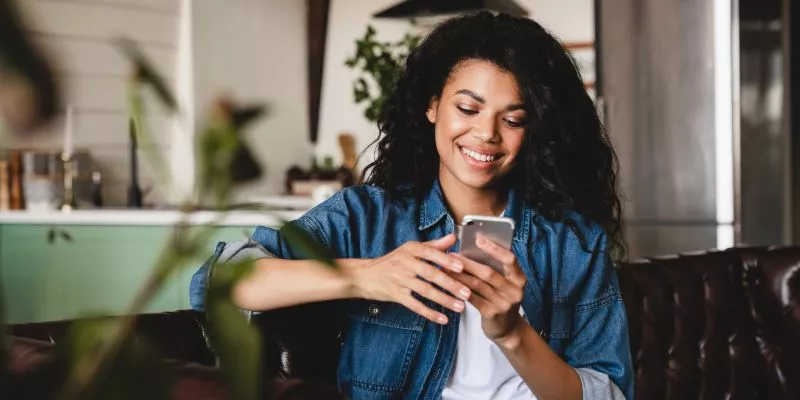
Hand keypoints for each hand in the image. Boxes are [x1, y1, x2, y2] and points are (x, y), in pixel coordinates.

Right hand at [347, 234, 471, 324]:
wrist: (365, 275)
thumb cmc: (393, 262)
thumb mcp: (410, 250)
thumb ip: (433, 245)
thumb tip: (453, 237)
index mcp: (410, 249)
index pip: (431, 253)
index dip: (446, 260)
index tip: (461, 268)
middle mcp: (404, 263)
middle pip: (430, 273)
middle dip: (450, 284)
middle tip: (467, 292)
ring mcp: (399, 279)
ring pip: (425, 290)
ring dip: (444, 300)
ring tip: (460, 306)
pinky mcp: (395, 295)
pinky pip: (415, 305)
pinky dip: (430, 313)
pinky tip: (443, 319)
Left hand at [450, 235, 526, 342]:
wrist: (507, 329)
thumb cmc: (502, 298)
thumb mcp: (506, 284)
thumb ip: (496, 268)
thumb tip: (472, 248)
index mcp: (519, 278)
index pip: (510, 259)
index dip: (494, 248)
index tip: (479, 239)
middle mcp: (515, 291)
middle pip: (489, 272)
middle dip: (468, 262)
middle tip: (452, 255)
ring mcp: (504, 304)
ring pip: (477, 285)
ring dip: (460, 275)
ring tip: (446, 267)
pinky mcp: (492, 314)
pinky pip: (472, 298)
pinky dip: (460, 289)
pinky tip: (449, 283)